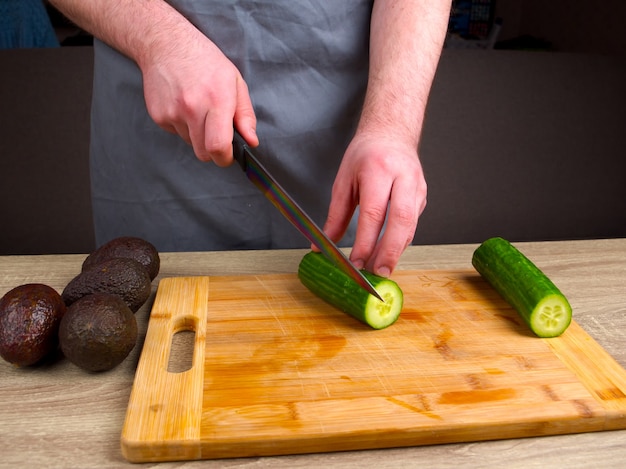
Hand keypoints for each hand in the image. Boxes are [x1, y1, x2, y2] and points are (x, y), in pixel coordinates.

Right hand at [140, 28, 257, 164]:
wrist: (166, 44)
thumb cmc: (205, 60)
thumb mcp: (234, 81)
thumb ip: (245, 115)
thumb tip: (251, 141)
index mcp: (216, 100)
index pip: (218, 146)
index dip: (225, 158)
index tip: (228, 156)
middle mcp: (193, 108)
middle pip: (203, 153)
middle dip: (212, 150)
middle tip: (216, 133)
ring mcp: (173, 113)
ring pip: (190, 143)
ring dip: (196, 134)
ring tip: (197, 108)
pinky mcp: (159, 116)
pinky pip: (176, 133)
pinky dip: (182, 125)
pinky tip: (183, 104)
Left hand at [321, 132, 426, 276]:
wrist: (392, 134)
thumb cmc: (365, 155)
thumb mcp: (343, 181)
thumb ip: (335, 215)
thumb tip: (323, 244)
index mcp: (379, 170)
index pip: (374, 212)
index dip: (366, 241)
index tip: (356, 262)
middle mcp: (403, 177)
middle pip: (401, 220)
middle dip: (390, 251)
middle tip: (378, 273)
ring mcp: (417, 186)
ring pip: (411, 225)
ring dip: (396, 250)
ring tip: (380, 269)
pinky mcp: (422, 196)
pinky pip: (412, 224)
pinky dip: (401, 242)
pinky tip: (388, 253)